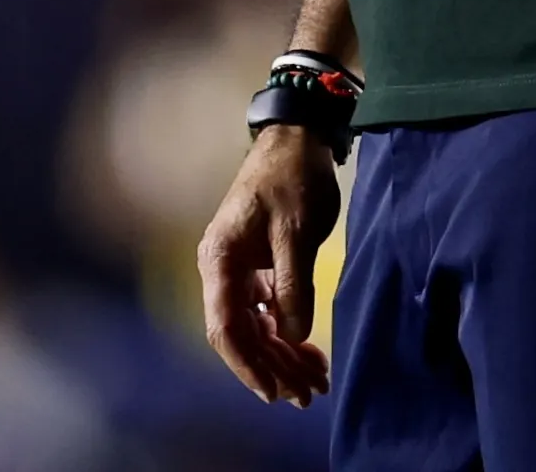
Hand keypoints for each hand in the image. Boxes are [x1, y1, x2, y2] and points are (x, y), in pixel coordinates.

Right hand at [197, 125, 340, 404]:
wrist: (297, 140)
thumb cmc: (293, 179)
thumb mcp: (297, 233)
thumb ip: (293, 286)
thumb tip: (292, 336)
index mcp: (220, 260)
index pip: (225, 328)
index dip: (248, 365)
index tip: (275, 392)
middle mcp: (221, 269)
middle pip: (241, 335)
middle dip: (273, 368)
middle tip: (309, 396)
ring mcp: (238, 270)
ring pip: (255, 328)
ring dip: (282, 356)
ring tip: (315, 382)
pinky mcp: (257, 267)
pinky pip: (266, 311)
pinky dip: (287, 333)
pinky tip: (309, 353)